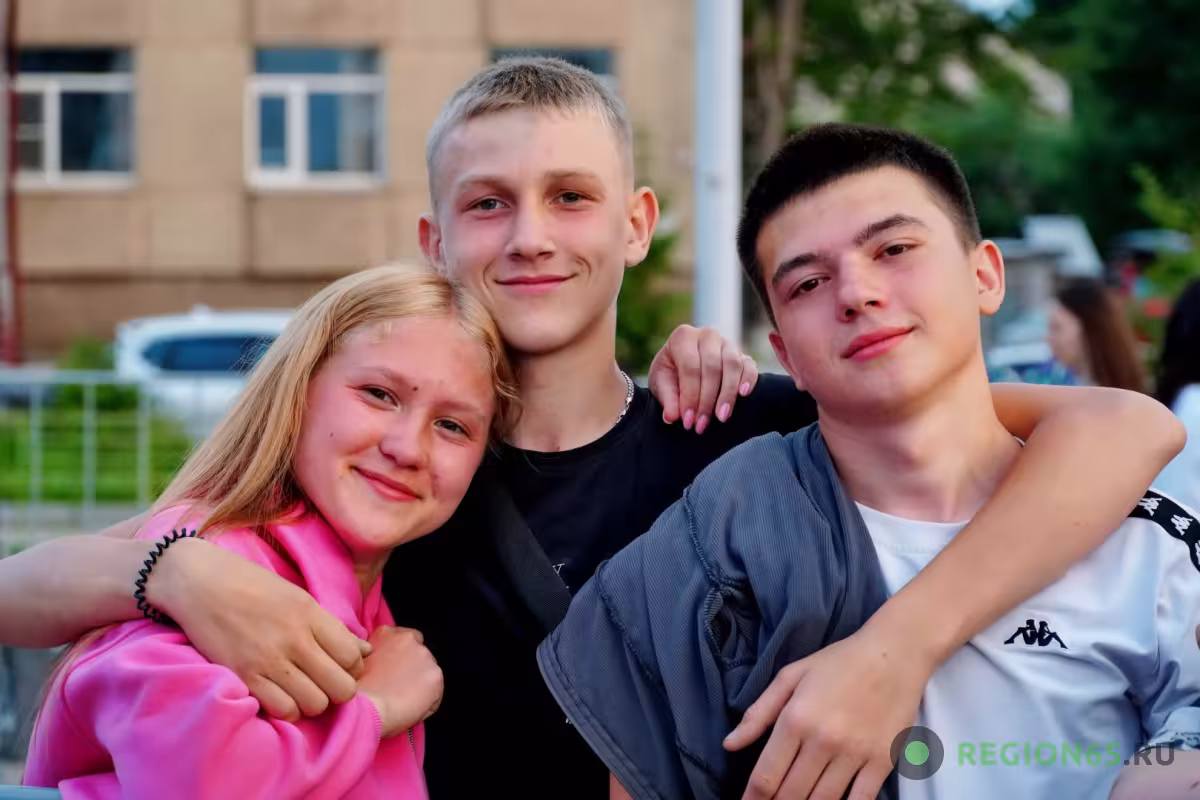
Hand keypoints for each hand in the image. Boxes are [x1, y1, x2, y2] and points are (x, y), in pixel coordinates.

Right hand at [148, 537, 371, 721]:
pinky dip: (287, 709)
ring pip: (316, 704)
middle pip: (342, 688)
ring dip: (313, 702)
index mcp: (311, 614)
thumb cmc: (250, 585)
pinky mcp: (245, 676)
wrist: (198, 582)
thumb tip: (365, 651)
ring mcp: (270, 660)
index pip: (354, 657)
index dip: (352, 668)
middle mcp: (295, 639)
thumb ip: (331, 626)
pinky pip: (283, 710)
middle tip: (324, 682)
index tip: (339, 666)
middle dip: (339, 690)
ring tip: (302, 690)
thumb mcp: (298, 597)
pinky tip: (281, 695)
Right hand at [358, 626, 443, 737]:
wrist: (367, 710)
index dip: (401, 655)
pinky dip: (428, 700)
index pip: (403, 638)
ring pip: (427, 671)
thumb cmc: (356, 692)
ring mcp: (425, 656)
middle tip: (399, 685)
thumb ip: (375, 654)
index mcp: (387, 633)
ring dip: (420, 681)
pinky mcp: (436, 675)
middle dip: (412, 666)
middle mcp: (409, 639)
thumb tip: (383, 662)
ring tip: (404, 700)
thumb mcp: (359, 663)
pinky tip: (412, 709)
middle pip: (418, 652)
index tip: (395, 668)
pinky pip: (435, 691)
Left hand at [647, 324, 758, 432]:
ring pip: (732, 366)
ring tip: (721, 417)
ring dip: (727, 394)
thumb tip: (671, 417)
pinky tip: (743, 395)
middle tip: (702, 424)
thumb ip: (667, 400)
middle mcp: (707, 335)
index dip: (690, 396)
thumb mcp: (661, 385)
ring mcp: (728, 343)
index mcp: (683, 337)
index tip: (688, 420)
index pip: (690, 367)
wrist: (684, 368)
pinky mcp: (743, 355)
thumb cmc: (670, 374)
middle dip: (707, 400)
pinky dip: (748, 380)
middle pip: (712, 368)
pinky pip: (749, 366)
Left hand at [724, 627, 930, 799]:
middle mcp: (823, 740)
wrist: (894, 653)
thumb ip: (758, 713)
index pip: (766, 776)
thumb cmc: (839, 663)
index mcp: (795, 719)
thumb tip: (729, 744)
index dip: (752, 799)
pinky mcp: (882, 762)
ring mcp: (855, 754)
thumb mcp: (791, 677)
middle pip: (791, 795)